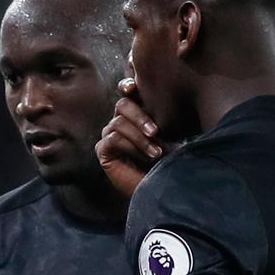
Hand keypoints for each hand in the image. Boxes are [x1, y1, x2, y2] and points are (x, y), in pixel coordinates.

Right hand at [96, 78, 174, 197]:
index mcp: (136, 113)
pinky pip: (113, 138)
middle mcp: (121, 121)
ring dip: (140, 138)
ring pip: (119, 122)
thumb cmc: (170, 161)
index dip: (127, 85)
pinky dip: (131, 147)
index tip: (134, 87)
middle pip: (123, 104)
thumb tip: (170, 92)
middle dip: (140, 116)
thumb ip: (163, 114)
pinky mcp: (103, 150)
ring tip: (156, 153)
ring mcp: (110, 135)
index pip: (127, 92)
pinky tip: (145, 158)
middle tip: (156, 131)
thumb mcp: (171, 134)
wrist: (162, 189)